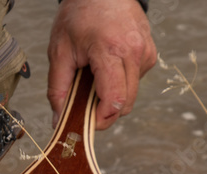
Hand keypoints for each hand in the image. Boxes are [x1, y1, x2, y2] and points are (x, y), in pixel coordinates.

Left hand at [48, 0, 156, 130]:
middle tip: (84, 105)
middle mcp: (134, 52)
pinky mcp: (149, 54)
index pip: (115, 100)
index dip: (101, 120)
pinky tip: (107, 68)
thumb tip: (57, 121)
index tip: (86, 123)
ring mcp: (145, 53)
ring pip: (131, 96)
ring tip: (94, 78)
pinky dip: (120, 84)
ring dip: (112, 97)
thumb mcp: (59, 51)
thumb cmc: (78, 16)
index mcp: (111, 51)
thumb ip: (57, 89)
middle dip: (105, 112)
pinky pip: (135, 82)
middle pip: (125, 104)